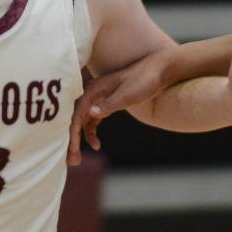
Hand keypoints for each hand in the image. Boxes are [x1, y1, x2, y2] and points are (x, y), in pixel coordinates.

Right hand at [67, 52, 169, 166]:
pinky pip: (92, 121)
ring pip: (82, 121)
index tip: (72, 148)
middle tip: (72, 160)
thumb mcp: (127, 95)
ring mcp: (99, 99)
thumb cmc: (144, 80)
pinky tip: (96, 145)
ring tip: (78, 158)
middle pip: (75, 118)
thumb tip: (90, 113)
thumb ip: (109, 104)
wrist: (159, 71)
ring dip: (79, 138)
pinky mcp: (107, 104)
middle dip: (72, 139)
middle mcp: (92, 94)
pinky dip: (91, 133)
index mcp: (94, 89)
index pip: (76, 113)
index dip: (72, 131)